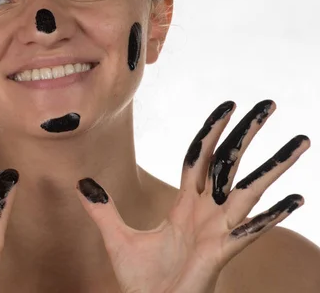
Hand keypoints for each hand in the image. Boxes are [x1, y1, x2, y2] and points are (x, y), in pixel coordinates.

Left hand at [76, 100, 308, 292]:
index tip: (228, 107)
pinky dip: (272, 216)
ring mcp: (218, 231)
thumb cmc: (142, 281)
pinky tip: (294, 199)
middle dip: (248, 133)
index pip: (200, 157)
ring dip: (275, 166)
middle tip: (270, 104)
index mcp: (185, 205)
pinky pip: (249, 230)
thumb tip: (81, 183)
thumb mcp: (116, 238)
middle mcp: (207, 213)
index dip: (213, 131)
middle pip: (230, 163)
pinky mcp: (221, 252)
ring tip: (301, 141)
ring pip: (249, 190)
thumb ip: (101, 209)